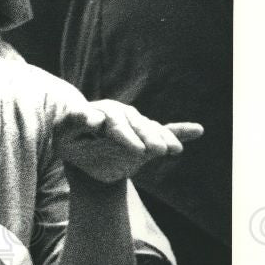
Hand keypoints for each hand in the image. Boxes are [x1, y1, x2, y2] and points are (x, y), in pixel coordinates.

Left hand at [53, 99, 202, 184]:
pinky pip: (164, 131)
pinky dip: (179, 132)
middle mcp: (119, 115)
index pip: (108, 121)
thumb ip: (77, 124)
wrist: (83, 149)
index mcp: (98, 114)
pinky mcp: (145, 135)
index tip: (124, 141)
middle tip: (152, 151)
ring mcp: (134, 124)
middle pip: (133, 124)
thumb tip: (93, 118)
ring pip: (149, 129)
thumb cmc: (72, 141)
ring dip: (161, 139)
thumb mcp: (66, 135)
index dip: (119, 132)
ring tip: (172, 150)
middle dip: (143, 137)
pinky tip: (197, 130)